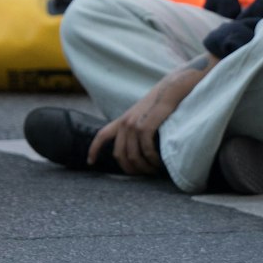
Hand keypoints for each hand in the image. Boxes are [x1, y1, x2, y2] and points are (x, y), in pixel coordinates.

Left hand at [87, 65, 205, 174]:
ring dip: (144, 167)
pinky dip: (152, 160)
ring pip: (133, 155)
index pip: (102, 135)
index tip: (90, 162)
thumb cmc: (161, 103)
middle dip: (130, 168)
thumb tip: (136, 145)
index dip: (94, 149)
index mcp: (122, 120)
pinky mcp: (145, 126)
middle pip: (119, 154)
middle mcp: (125, 123)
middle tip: (142, 174)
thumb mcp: (142, 113)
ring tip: (153, 170)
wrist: (171, 89)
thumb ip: (136, 126)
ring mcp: (133, 125)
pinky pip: (146, 150)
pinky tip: (158, 163)